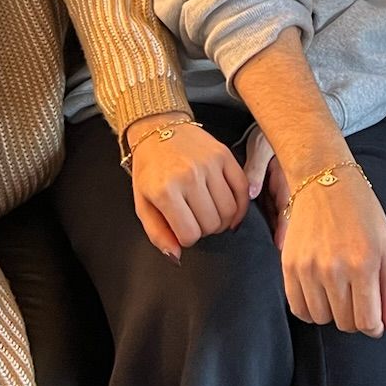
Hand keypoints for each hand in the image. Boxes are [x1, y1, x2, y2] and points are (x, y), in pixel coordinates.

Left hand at [127, 114, 248, 258]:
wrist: (158, 129)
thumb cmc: (149, 169)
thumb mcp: (143, 204)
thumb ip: (157, 233)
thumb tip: (176, 256)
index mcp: (165, 190)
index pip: (190, 234)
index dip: (187, 239)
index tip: (183, 230)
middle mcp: (189, 176)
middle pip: (211, 224)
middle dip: (204, 230)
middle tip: (196, 221)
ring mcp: (209, 164)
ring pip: (229, 211)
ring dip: (222, 221)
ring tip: (210, 215)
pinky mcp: (225, 155)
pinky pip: (242, 190)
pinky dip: (240, 207)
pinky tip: (231, 212)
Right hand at [278, 164, 385, 338]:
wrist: (325, 181)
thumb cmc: (363, 213)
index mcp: (363, 264)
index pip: (366, 322)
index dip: (374, 327)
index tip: (375, 320)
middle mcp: (333, 269)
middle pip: (345, 323)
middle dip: (356, 318)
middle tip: (359, 299)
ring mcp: (308, 268)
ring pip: (321, 319)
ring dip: (333, 313)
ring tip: (340, 292)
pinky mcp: (289, 266)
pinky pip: (297, 308)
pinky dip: (311, 309)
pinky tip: (321, 294)